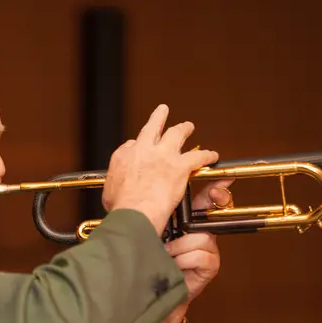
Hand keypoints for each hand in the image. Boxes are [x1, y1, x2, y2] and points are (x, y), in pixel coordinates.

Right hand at [102, 104, 218, 234]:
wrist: (134, 212)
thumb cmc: (122, 206)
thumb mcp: (109, 190)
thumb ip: (116, 179)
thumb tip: (118, 179)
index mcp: (124, 156)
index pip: (132, 143)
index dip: (139, 144)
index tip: (141, 146)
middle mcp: (144, 150)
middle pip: (153, 127)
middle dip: (159, 117)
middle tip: (163, 111)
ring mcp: (164, 156)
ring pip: (177, 134)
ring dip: (184, 128)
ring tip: (188, 126)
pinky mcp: (180, 166)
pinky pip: (198, 156)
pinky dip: (207, 155)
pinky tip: (212, 155)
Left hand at [158, 180, 232, 322]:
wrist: (157, 292)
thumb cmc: (154, 261)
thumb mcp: (156, 234)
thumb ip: (161, 216)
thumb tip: (156, 195)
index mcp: (191, 224)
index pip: (208, 201)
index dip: (216, 191)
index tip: (219, 184)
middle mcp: (203, 235)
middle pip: (207, 218)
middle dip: (194, 223)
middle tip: (181, 227)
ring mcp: (209, 250)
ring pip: (198, 238)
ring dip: (178, 249)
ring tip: (167, 256)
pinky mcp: (211, 265)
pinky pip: (199, 255)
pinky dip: (183, 261)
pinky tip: (175, 266)